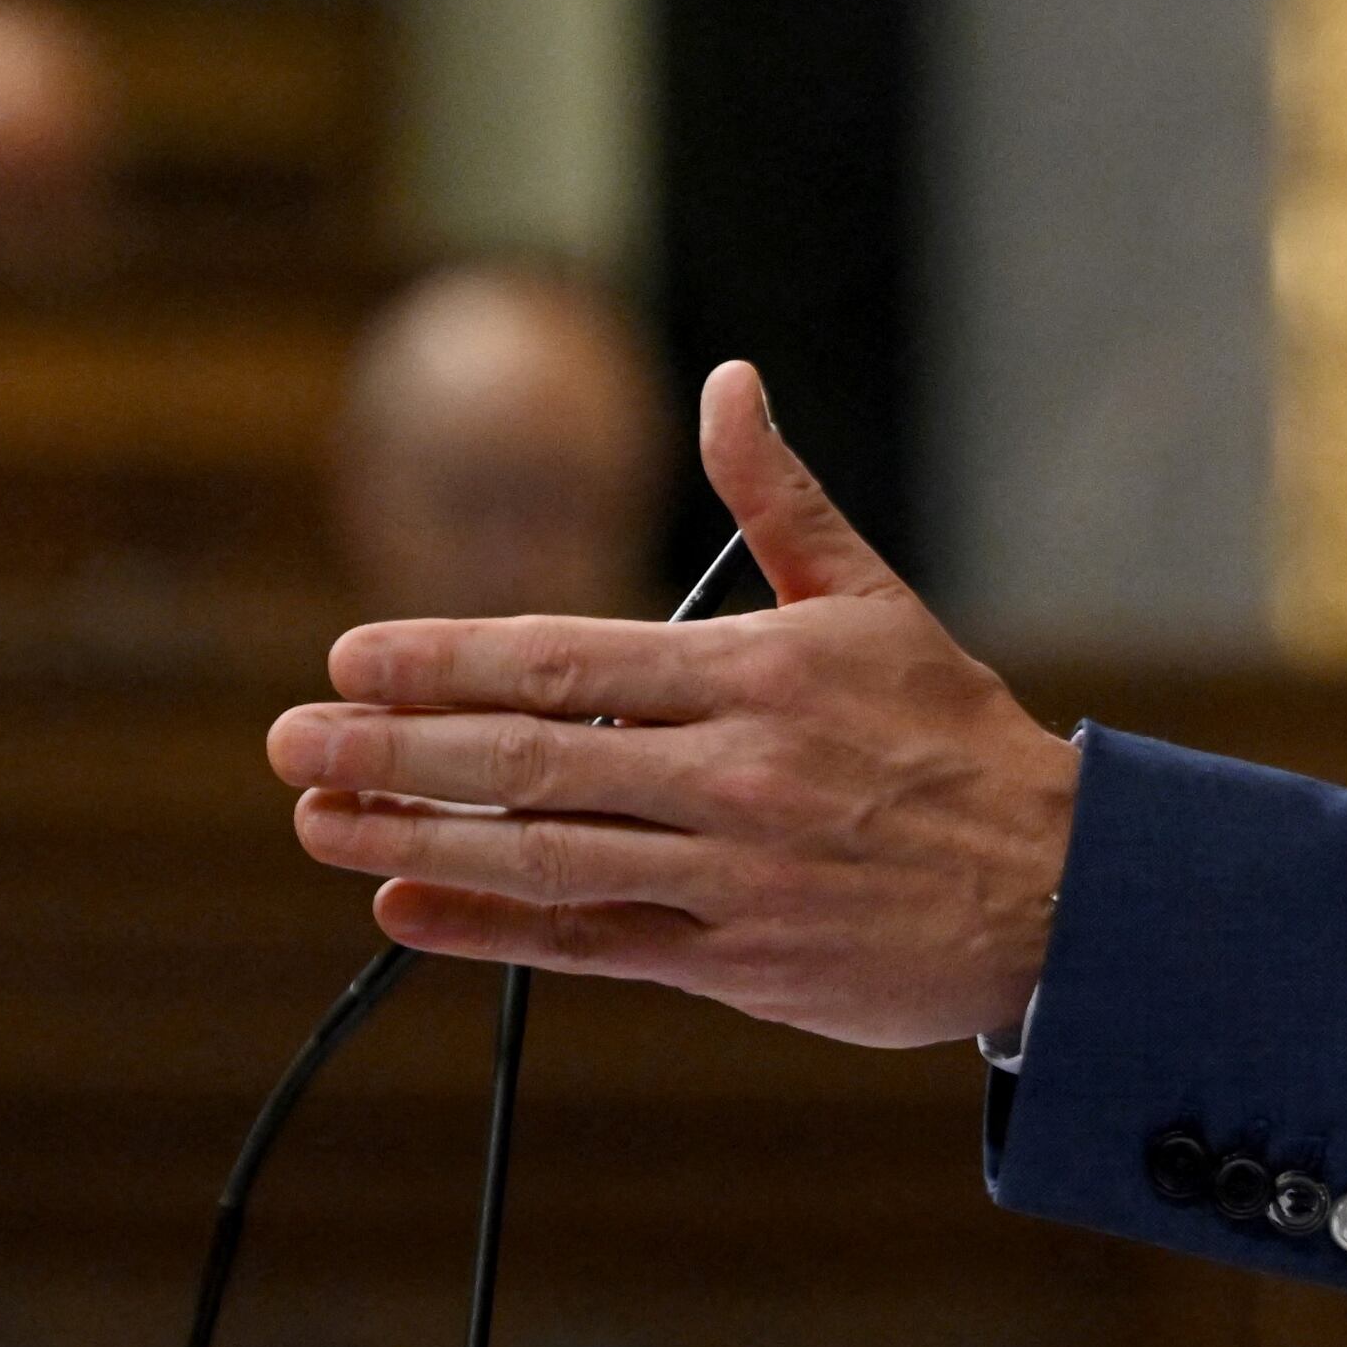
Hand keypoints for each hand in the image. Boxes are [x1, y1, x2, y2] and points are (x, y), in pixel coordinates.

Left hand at [269, 360, 1077, 1047]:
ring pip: (544, 857)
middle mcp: (733, 776)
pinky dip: (489, 930)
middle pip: (530, 761)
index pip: (566, 661)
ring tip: (317, 824)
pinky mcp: (738, 963)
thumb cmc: (954, 738)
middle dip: (392, 749)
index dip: (447, 659)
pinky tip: (402, 909)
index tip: (352, 657)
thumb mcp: (874, 601)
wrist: (1058, 892)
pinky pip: (590, 944)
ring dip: (416, 838)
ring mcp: (731, 876)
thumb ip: (779, 500)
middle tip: (288, 743)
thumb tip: (729, 382)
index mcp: (757, 677)